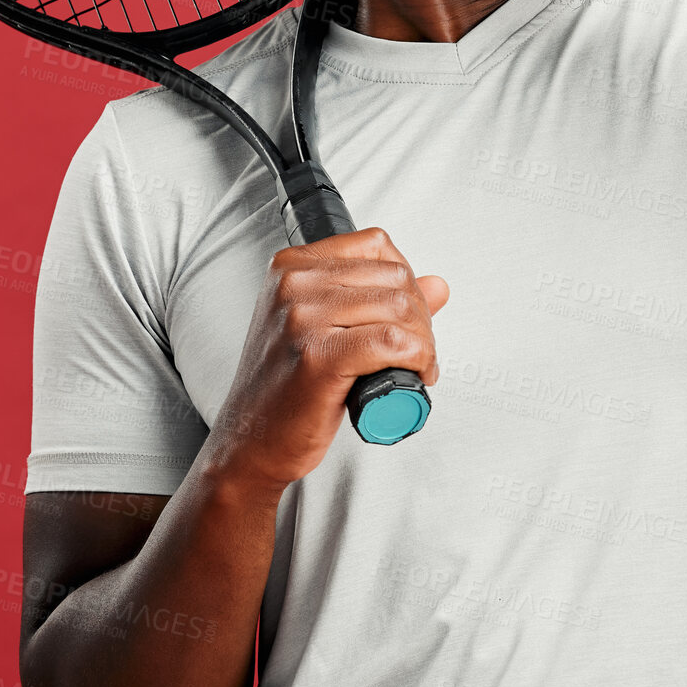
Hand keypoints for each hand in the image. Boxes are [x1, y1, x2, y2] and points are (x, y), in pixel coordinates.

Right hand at [215, 228, 448, 488]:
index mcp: (292, 266)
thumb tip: (437, 285)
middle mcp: (293, 284)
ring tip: (416, 366)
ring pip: (400, 309)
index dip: (406, 279)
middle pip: (394, 277)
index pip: (375, 244)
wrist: (249, 442)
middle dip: (421, 317)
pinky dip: (417, 360)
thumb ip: (380, 299)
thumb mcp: (326, 328)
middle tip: (418, 350)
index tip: (408, 314)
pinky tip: (414, 376)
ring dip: (424, 342)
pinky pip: (394, 343)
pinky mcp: (319, 357)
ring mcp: (303, 319)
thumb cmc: (285, 387)